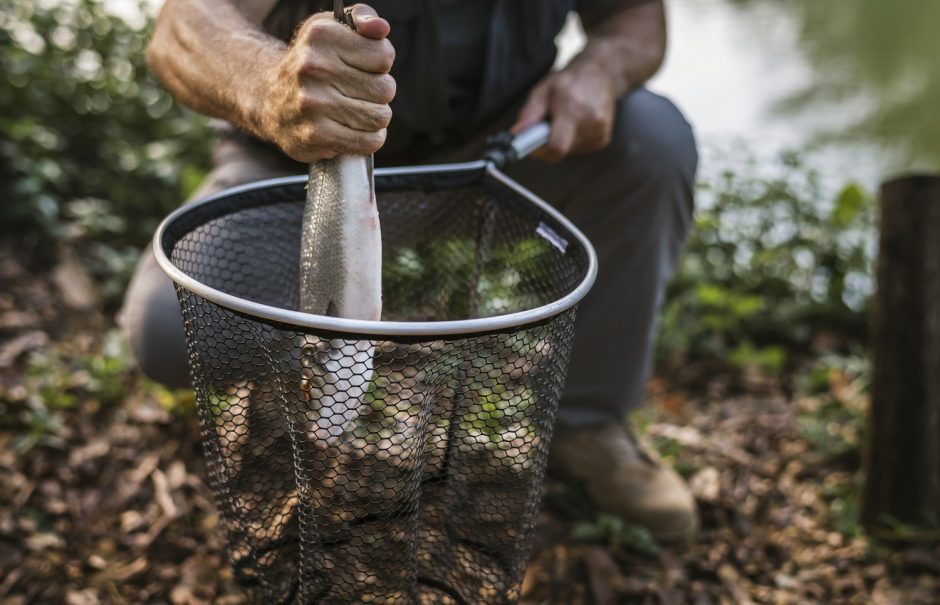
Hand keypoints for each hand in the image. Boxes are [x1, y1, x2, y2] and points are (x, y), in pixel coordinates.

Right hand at [257, 4, 395, 161]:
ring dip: (375, 116)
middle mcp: (314, 68)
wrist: (270, 99)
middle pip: (385, 89)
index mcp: (322, 37)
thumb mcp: (332, 29)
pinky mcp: (316, 136)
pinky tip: (353, 128)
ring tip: (356, 109)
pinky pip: (369, 141)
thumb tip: (380, 29)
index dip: (381, 64)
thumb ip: (362, 18)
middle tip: (358, 91)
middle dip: (379, 92)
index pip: (384, 56)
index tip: (363, 65)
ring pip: (380, 117)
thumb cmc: (313, 62)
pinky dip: (369, 138)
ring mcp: (314, 104)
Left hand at [510, 62, 618, 162]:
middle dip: (549, 143)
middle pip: (562, 150)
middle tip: (547, 126)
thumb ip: (530, 113)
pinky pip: (580, 149)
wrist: (601, 75)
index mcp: (572, 109)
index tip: (532, 146)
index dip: (541, 151)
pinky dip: (573, 140)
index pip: (557, 146)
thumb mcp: (543, 90)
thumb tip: (516, 133)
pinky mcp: (603, 139)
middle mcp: (590, 122)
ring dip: (562, 141)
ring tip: (565, 120)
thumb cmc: (568, 82)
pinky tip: (576, 123)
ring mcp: (600, 131)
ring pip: (569, 151)